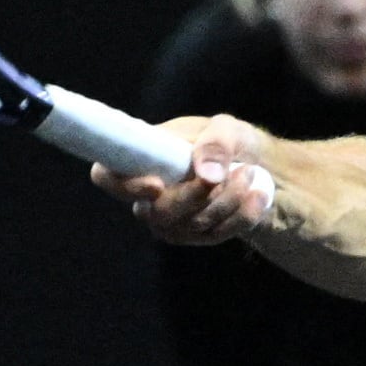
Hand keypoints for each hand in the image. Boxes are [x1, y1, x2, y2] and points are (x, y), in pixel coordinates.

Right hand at [93, 113, 281, 245]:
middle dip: (197, 196)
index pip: (107, 176)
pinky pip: (215, 235)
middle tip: (235, 172)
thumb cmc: (227, 141)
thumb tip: (206, 174)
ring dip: (227, 201)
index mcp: (142, 159)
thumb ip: (216, 142)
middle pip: (156, 214)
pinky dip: (242, 215)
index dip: (124, 185)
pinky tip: (256, 194)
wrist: (258, 166)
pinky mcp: (197, 236)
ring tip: (249, 173)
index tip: (157, 185)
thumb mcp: (227, 129)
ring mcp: (171, 221)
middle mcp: (149, 197)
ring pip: (191, 226)